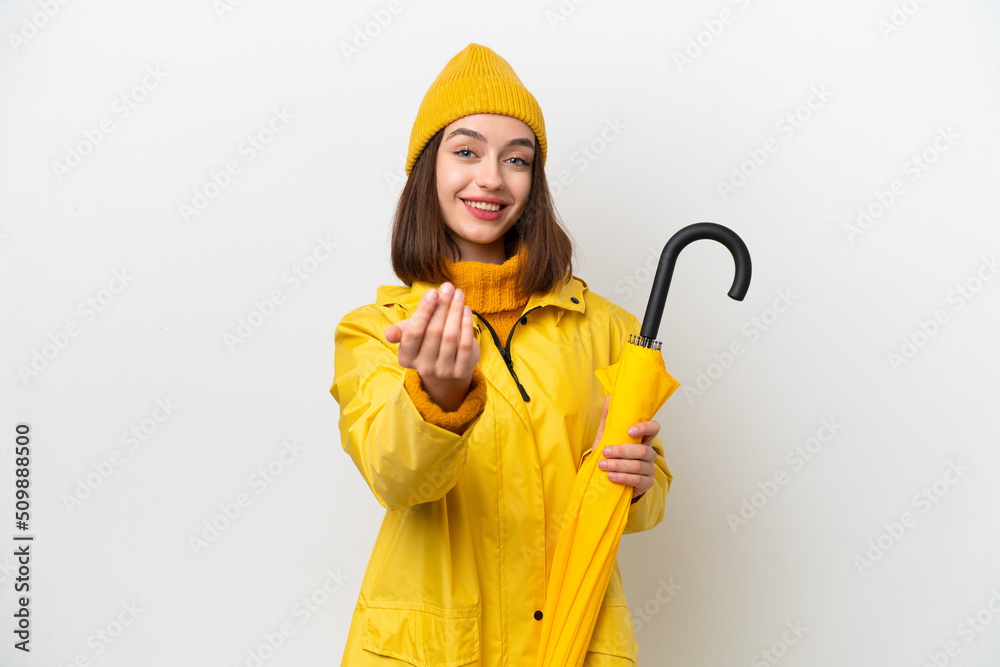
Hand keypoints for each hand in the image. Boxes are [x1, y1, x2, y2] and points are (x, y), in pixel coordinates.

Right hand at [385, 283, 479, 409]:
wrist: (447, 362)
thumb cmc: (425, 341)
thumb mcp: (410, 334)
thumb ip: (400, 330)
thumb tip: (389, 333)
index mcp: (406, 358)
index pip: (413, 332)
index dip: (424, 311)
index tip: (433, 292)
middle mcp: (424, 368)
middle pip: (434, 332)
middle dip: (442, 306)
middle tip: (448, 287)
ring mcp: (443, 371)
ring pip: (451, 336)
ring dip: (456, 311)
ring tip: (458, 294)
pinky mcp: (461, 370)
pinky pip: (465, 344)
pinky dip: (466, 324)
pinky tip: (466, 310)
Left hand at [591, 395, 660, 499]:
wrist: (610, 479)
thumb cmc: (612, 455)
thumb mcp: (607, 436)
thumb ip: (609, 419)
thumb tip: (610, 397)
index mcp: (642, 439)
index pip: (654, 428)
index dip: (644, 428)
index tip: (629, 431)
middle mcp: (649, 453)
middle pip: (642, 451)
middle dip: (621, 451)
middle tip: (605, 452)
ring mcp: (649, 469)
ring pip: (638, 466)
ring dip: (619, 465)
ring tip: (603, 465)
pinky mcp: (646, 483)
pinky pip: (638, 480)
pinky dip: (623, 478)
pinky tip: (611, 477)